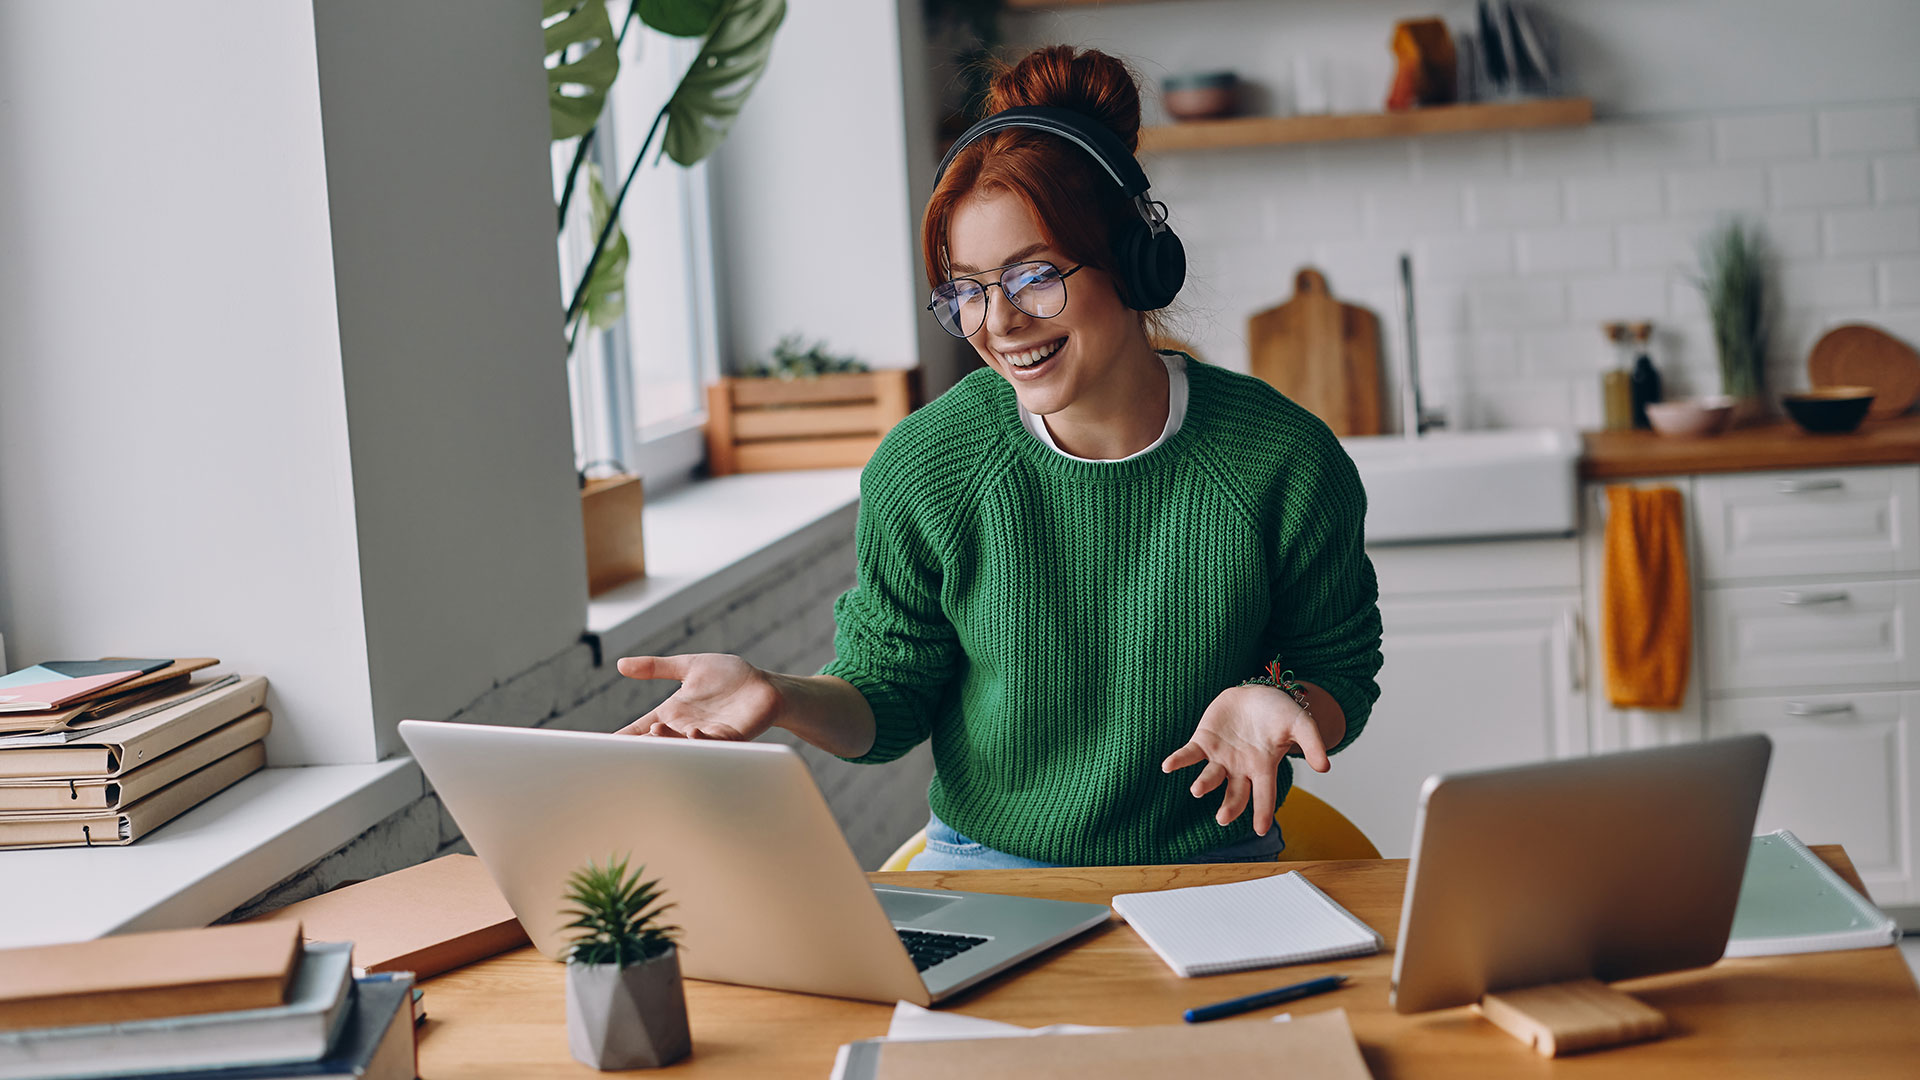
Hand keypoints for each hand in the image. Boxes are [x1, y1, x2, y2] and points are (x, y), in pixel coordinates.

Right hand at [612, 653, 782, 740]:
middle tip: (623, 745)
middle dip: (640, 744)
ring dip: (669, 741)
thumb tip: (620, 664)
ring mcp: (707, 734)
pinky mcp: (731, 737)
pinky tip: (693, 732)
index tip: (600, 747)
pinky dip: (701, 740)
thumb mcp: (688, 667)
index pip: (640, 728)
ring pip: (682, 745)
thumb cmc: (729, 678)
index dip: (622, 738)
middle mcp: (686, 727)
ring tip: (656, 731)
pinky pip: (713, 744)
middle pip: (657, 742)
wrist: (766, 687)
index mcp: (673, 713)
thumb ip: (656, 667)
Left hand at [1160, 684, 1330, 835]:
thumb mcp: (1300, 723)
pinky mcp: (1203, 741)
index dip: (1263, 812)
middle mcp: (1240, 768)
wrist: (1257, 692)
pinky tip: (1167, 766)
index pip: (1264, 795)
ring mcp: (1220, 757)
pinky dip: (1178, 761)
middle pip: (1234, 794)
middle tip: (1223, 818)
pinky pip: (1189, 754)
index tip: (1261, 829)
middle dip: (1229, 807)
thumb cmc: (1279, 712)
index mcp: (1264, 767)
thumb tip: (1325, 766)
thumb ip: (1312, 743)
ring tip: (1197, 790)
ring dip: (1204, 784)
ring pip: (1210, 777)